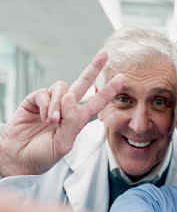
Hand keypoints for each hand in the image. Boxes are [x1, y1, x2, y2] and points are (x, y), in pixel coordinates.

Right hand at [0, 51, 124, 175]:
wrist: (18, 157)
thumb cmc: (43, 154)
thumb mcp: (63, 144)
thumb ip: (70, 122)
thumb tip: (70, 97)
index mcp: (78, 119)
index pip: (97, 101)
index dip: (109, 90)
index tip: (122, 78)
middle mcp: (67, 107)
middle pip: (83, 82)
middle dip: (94, 67)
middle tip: (105, 54)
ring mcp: (51, 102)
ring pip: (62, 88)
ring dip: (59, 104)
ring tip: (53, 121)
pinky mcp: (35, 100)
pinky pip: (44, 93)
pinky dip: (47, 105)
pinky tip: (44, 117)